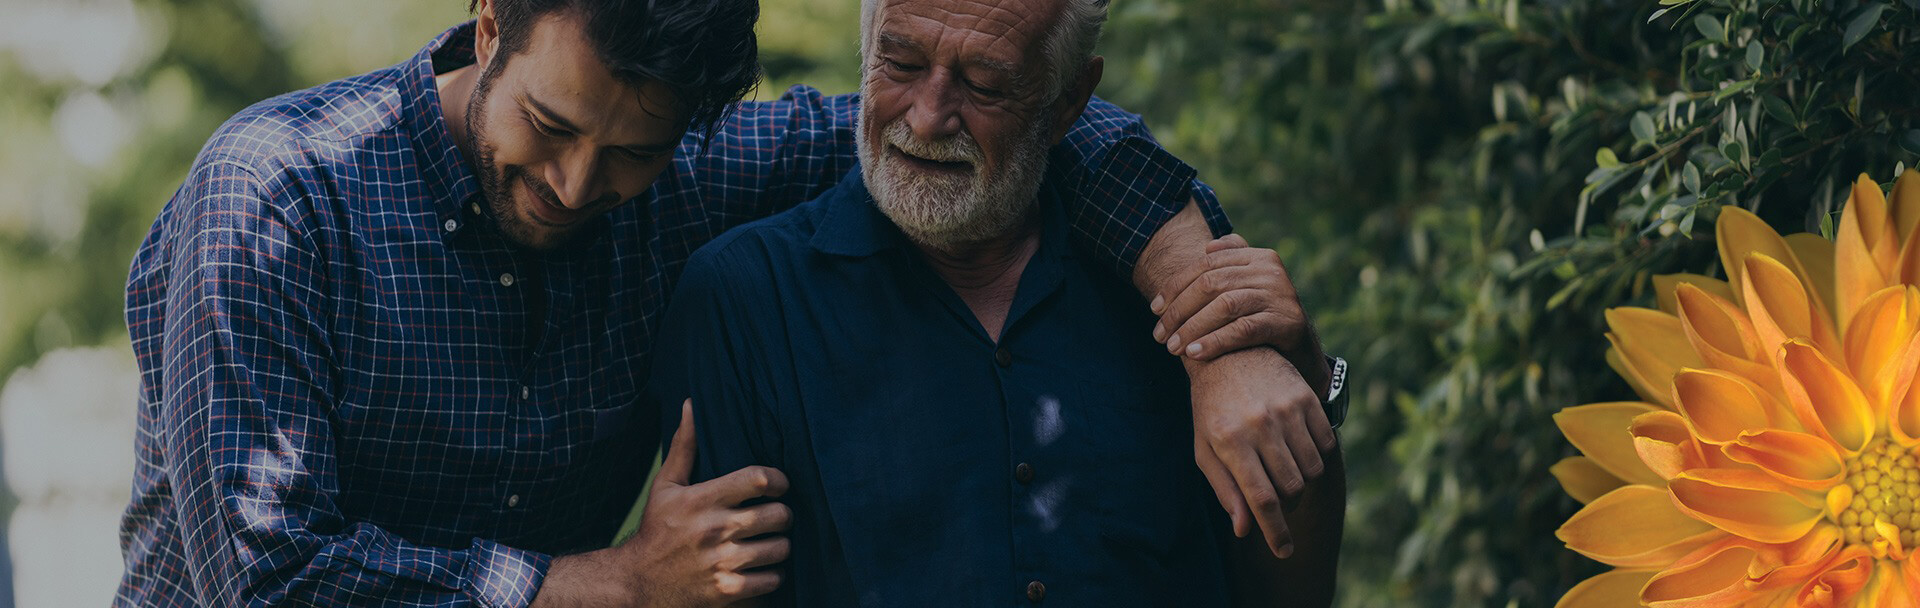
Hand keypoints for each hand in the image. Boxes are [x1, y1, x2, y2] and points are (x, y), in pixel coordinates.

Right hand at [608, 400, 791, 606]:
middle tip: (777, 516)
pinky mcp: (726, 591)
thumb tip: (691, 405)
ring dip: (780, 545)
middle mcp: (714, 530)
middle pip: (778, 515)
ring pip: (780, 549)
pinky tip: (761, 568)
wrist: (636, 582)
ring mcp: (721, 562)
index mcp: (702, 500)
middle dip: (784, 514)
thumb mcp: (665, 487)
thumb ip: (684, 447)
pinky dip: (772, 575)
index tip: (778, 485)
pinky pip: (772, 580)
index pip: (757, 479)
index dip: (778, 479)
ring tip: (770, 542)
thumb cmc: (656, 529)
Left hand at [1152, 235, 1329, 395]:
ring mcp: (1281, 295)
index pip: (1206, 265)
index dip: (1175, 286)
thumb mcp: (1249, 287)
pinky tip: (1195, 354)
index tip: (1154, 309)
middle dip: (1180, 310)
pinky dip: (1215, 341)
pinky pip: (1243, 329)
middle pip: (1211, 284)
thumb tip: (1207, 247)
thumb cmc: (1265, 318)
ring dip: (1193, 328)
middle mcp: (1270, 270)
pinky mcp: (1288, 322)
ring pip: (1225, 306)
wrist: (1303, 351)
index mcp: (1258, 256)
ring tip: (1173, 348)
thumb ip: (1230, 264)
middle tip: (1160, 335)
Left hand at [1186, 348, 1336, 558]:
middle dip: (1286, 504)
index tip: (1283, 551)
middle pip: (1290, 488)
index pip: (1261, 499)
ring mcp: (1286, 409)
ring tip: (1283, 469)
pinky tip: (1297, 449)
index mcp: (1230, 441)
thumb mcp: (1205, 450)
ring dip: (1301, 481)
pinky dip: (1316, 457)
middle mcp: (1260, 424)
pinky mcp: (1306, 398)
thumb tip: (1244, 529)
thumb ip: (1225, 490)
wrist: (1228, 354)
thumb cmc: (1211, 410)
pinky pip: (1325, 445)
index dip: (1275, 531)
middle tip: (1276, 497)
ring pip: (1311, 470)